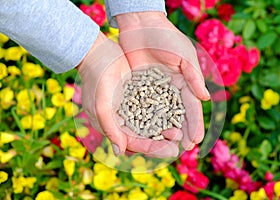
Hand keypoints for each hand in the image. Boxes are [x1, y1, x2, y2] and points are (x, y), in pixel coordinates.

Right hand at [77, 32, 178, 157]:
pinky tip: (177, 112)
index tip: (171, 151)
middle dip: (162, 140)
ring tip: (180, 129)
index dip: (153, 148)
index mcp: (113, 126)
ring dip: (165, 127)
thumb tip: (120, 153)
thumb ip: (110, 128)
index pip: (135, 143)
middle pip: (145, 135)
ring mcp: (132, 107)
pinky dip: (164, 110)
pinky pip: (153, 105)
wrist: (98, 54)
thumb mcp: (101, 105)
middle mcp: (123, 119)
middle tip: (180, 141)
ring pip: (151, 121)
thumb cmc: (96, 80)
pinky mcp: (139, 94)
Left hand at [116, 12, 209, 149]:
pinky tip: (145, 133)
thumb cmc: (165, 37)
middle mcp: (171, 89)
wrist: (141, 25)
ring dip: (163, 130)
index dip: (196, 124)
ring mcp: (154, 90)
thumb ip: (193, 76)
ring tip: (165, 146)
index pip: (192, 108)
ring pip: (160, 114)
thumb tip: (204, 98)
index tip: (197, 140)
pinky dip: (145, 120)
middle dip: (181, 132)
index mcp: (185, 82)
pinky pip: (142, 106)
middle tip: (182, 149)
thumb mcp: (183, 55)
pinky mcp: (139, 88)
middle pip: (177, 115)